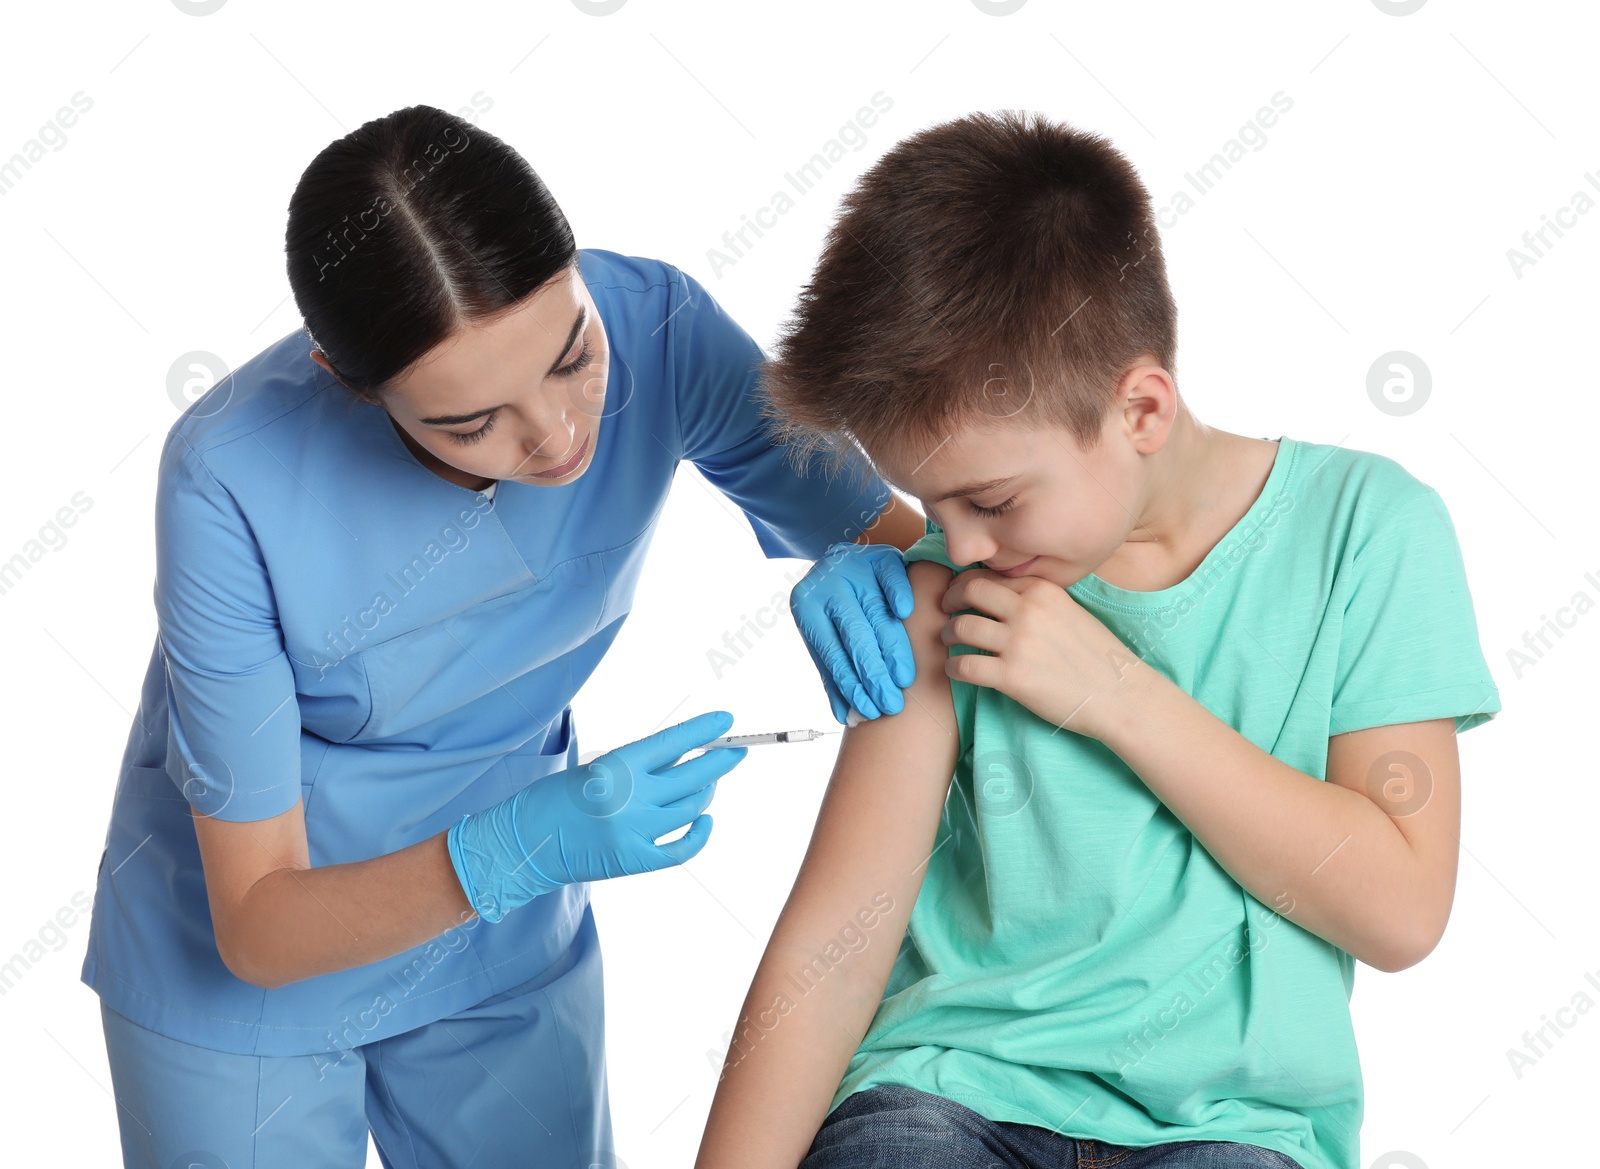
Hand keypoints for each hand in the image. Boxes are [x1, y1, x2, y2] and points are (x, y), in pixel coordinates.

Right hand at [447, 710, 747, 921]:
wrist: (524, 842)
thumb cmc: (557, 798)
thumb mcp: (598, 767)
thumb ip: (640, 766)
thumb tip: (687, 756)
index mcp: (617, 768)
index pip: (674, 743)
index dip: (704, 730)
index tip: (726, 721)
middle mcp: (631, 799)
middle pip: (693, 776)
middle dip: (720, 761)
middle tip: (735, 751)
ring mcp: (636, 832)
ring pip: (692, 808)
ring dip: (707, 793)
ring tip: (708, 783)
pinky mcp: (635, 860)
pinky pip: (683, 849)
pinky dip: (700, 833)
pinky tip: (704, 820)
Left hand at [791, 542, 915, 723]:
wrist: (842, 564)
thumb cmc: (833, 611)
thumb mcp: (825, 638)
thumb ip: (834, 673)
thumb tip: (845, 716)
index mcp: (806, 606)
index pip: (831, 651)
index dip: (851, 683)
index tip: (869, 710)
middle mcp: (827, 584)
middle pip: (855, 634)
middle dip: (874, 674)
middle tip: (891, 704)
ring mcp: (854, 567)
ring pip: (877, 612)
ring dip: (892, 649)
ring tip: (904, 680)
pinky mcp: (881, 556)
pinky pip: (891, 577)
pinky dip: (898, 594)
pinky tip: (906, 613)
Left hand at [938, 569, 1144, 741]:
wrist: (1120, 694)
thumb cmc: (1098, 657)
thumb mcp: (1070, 612)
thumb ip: (1038, 600)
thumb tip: (1003, 598)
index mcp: (1043, 590)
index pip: (990, 575)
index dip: (968, 583)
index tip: (961, 594)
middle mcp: (1028, 610)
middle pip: (969, 590)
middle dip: (950, 599)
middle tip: (946, 612)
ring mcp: (1018, 642)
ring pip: (960, 627)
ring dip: (947, 634)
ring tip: (948, 642)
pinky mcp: (1012, 676)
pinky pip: (964, 665)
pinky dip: (952, 667)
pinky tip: (956, 670)